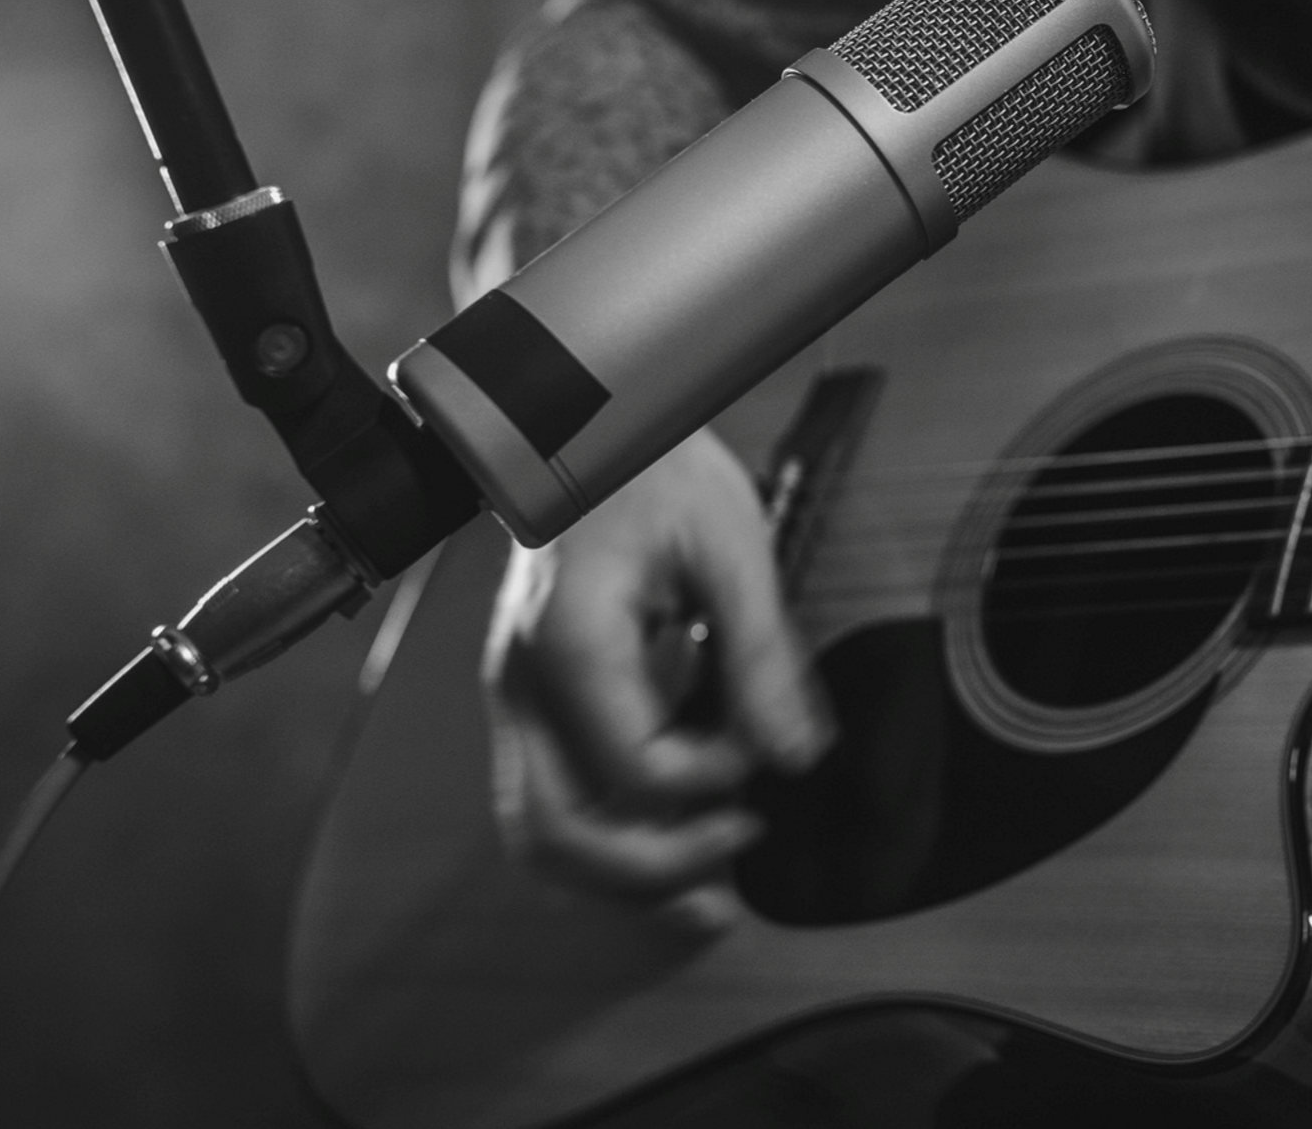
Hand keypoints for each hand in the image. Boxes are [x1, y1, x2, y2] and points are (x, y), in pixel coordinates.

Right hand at [481, 428, 831, 930]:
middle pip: (555, 834)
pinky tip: (674, 834)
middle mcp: (521, 685)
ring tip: (706, 891)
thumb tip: (797, 756)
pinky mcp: (530, 701)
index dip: (714, 780)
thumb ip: (762, 656)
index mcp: (570, 646)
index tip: (768, 748)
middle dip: (650, 872)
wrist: (582, 421)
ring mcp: (514, 698)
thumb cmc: (653, 467)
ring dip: (620, 874)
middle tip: (736, 865)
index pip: (636, 772)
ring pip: (539, 833)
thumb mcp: (732, 545)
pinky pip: (552, 798)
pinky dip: (607, 835)